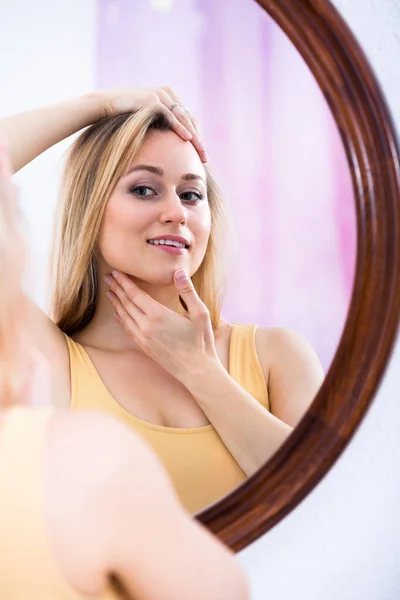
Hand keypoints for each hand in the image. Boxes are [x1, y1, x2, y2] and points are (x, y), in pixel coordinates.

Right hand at [96, 86, 206, 161]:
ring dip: (193, 136)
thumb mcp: (148, 121)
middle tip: (205, 157)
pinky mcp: (151, 99)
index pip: (190, 119)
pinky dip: (179, 128)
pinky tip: (187, 140)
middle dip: (199, 140)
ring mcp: (160, 94)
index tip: (202, 154)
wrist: (104, 106)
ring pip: (183, 118)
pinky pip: (169, 115)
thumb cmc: (124, 117)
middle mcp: (168, 93)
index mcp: (170, 97)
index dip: (197, 136)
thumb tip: (173, 144)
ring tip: (200, 152)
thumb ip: (161, 126)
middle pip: (190, 119)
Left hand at [104, 268, 217, 382]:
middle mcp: (146, 326)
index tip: (116, 272)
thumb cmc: (201, 341)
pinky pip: (127, 329)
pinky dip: (120, 319)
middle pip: (126, 303)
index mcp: (158, 314)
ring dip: (116, 303)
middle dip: (116, 289)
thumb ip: (187, 291)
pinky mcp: (143, 347)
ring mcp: (143, 338)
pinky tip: (117, 314)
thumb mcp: (200, 313)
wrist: (196, 370)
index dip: (124, 282)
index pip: (134, 294)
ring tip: (110, 292)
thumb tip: (179, 271)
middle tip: (107, 278)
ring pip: (124, 316)